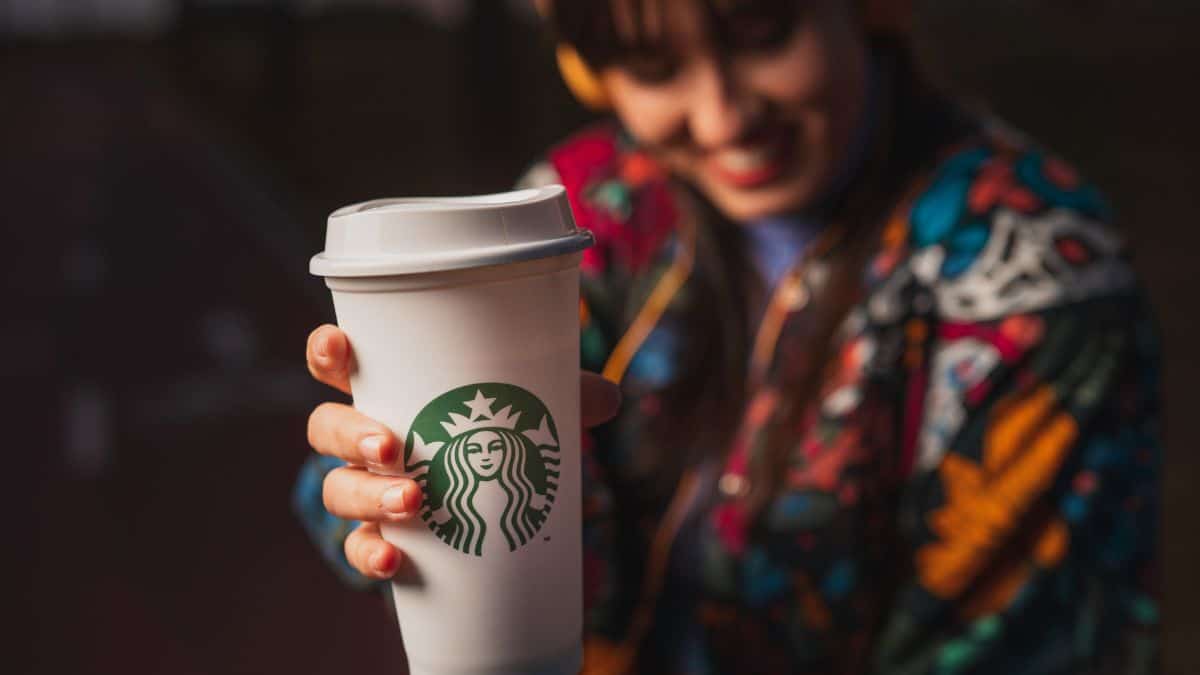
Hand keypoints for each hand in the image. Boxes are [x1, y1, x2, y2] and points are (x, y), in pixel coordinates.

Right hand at [305, 324, 620, 579]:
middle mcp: (364, 437)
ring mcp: (365, 487)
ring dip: (367, 495)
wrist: (495, 499)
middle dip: (351, 434)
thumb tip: (611, 396)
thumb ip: (566, 394)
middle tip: (394, 445)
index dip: (327, 351)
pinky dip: (369, 553)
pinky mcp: (379, 534)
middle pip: (326, 428)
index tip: (340, 345)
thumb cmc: (498, 431)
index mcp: (388, 390)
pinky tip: (393, 561)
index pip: (336, 363)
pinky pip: (357, 546)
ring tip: (412, 502)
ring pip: (337, 488)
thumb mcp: (530, 406)